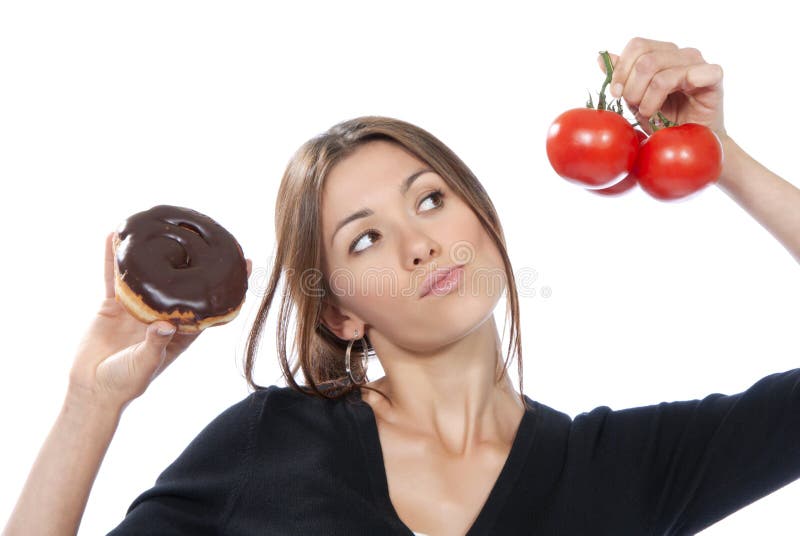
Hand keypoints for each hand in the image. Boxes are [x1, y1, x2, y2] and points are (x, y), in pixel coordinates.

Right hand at [67, 231, 252, 411]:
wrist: (93, 389)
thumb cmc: (125, 383)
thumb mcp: (145, 366)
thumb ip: (156, 346)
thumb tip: (166, 326)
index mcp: (180, 332)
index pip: (209, 305)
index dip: (226, 286)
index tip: (244, 263)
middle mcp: (163, 314)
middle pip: (183, 282)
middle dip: (195, 259)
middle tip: (207, 232)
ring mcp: (139, 307)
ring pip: (149, 274)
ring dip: (153, 252)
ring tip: (159, 224)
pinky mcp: (114, 305)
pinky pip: (115, 278)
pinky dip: (114, 259)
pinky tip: (113, 237)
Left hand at [597, 37, 726, 139]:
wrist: (688, 144)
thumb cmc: (663, 120)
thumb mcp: (635, 98)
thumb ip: (622, 76)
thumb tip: (602, 58)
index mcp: (662, 53)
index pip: (637, 45)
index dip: (621, 70)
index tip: (615, 93)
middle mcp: (681, 54)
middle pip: (645, 59)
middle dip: (632, 89)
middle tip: (635, 107)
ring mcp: (698, 63)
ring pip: (660, 72)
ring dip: (647, 99)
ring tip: (649, 113)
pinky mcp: (713, 77)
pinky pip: (690, 75)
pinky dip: (668, 97)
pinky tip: (668, 112)